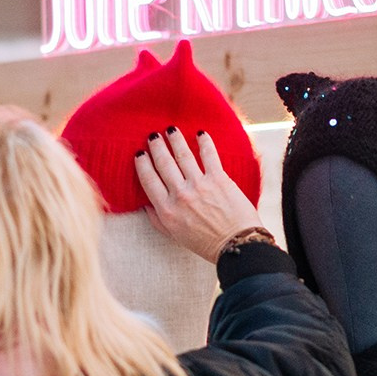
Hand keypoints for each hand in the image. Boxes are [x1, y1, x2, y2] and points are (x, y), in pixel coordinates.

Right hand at [133, 128, 263, 263]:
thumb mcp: (175, 236)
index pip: (149, 180)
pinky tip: (200, 133)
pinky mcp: (219, 179)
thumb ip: (158, 220)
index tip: (140, 154)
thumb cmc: (206, 243)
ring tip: (171, 130)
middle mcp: (180, 195)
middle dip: (156, 147)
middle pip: (163, 163)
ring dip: (175, 139)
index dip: (142, 164)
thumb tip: (146, 205)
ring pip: (183, 155)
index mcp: (167, 210)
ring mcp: (199, 185)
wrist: (236, 245)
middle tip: (153, 136)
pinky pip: (209, 155)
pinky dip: (204, 142)